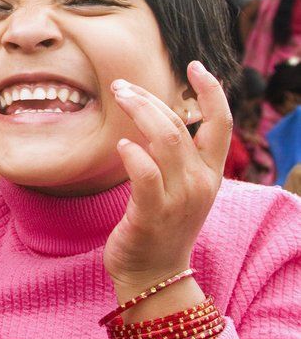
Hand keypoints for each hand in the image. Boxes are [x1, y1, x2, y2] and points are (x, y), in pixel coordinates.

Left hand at [103, 61, 230, 305]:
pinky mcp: (152, 214)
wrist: (154, 274)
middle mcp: (199, 183)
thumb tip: (157, 114)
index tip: (195, 65)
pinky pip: (145, 174)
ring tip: (117, 98)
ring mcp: (178, 199)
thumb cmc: (160, 223)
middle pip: (180, 124)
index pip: (221, 124)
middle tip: (120, 85)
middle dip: (149, 98)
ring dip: (139, 112)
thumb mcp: (179, 185)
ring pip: (165, 140)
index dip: (211, 91)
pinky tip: (121, 144)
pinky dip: (133, 154)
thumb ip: (175, 153)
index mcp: (210, 173)